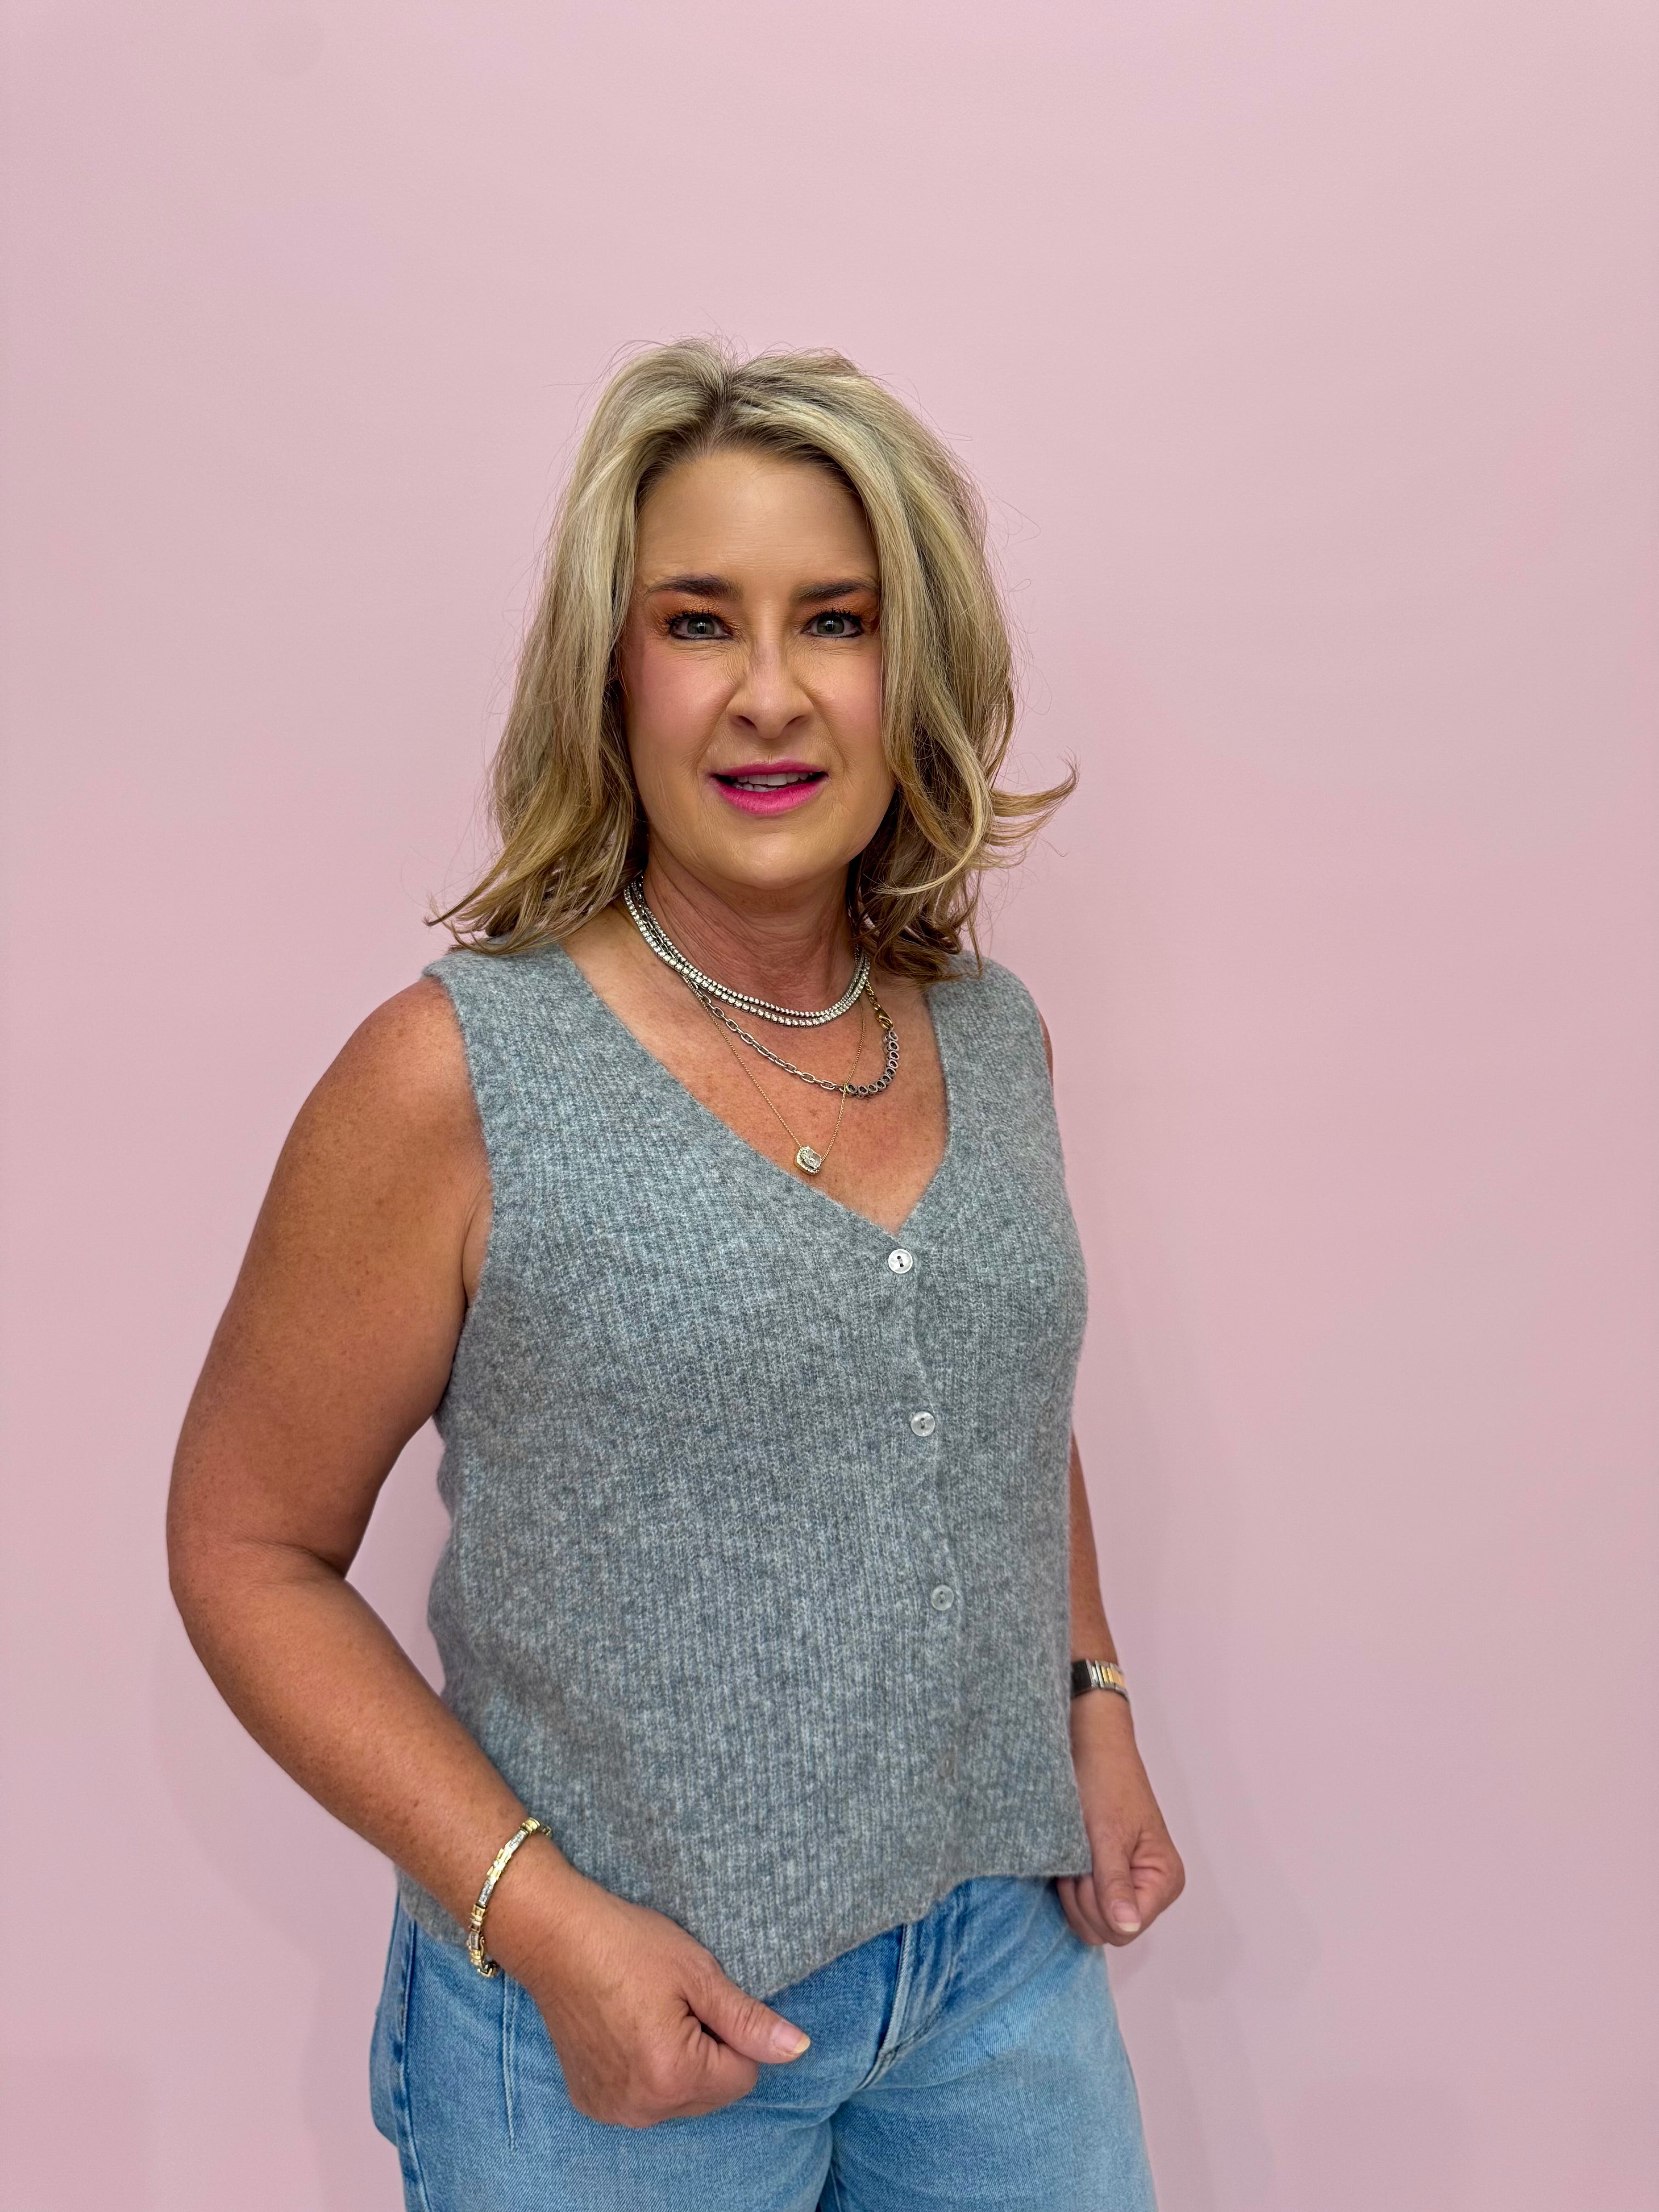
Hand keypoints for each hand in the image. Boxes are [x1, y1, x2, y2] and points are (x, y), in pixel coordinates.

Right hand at [485, 1849, 810, 2127]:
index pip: (744, 2075)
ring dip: (680, 2065)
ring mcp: (613, 2110)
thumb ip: (749, 2020)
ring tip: (650, 2013)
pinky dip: (647, 2072)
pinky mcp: (593, 2103)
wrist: (555, 1938)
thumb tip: (799, 2049)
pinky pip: (645, 2100)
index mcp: (674, 2076)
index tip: (700, 1997)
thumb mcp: (698, 1973)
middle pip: (713, 2094)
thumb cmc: (628, 1945)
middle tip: (675, 2002)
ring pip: (680, 2099)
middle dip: (709, 2052)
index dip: (733, 2032)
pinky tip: (628, 2030)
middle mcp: (642, 2109)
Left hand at [1056, 1690, 1184, 1946]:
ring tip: (1074, 1856)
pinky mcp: (1108, 1879)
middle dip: (1084, 1900)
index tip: (1085, 1869)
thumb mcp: (1107, 1833)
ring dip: (1074, 1894)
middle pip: (1109, 1931)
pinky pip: (1085, 1905)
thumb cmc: (1104, 1780)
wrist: (1090, 1745)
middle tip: (1077, 1859)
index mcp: (1164, 1879)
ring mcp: (1129, 1885)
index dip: (1098, 1905)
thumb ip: (1115, 1883)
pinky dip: (1071, 1888)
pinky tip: (1070, 1863)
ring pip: (1093, 1922)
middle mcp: (1152, 1888)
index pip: (1127, 1929)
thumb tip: (1127, 1927)